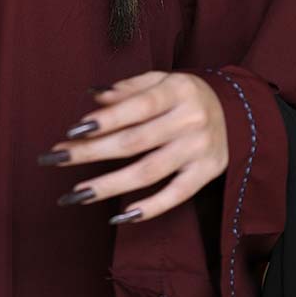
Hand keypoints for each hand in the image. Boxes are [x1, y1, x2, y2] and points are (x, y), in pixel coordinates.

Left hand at [38, 70, 228, 223]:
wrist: (239, 113)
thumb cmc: (185, 95)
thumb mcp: (161, 80)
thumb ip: (128, 88)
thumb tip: (93, 98)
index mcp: (177, 90)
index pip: (137, 107)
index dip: (105, 119)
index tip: (73, 131)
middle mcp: (189, 121)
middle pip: (134, 142)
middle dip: (92, 152)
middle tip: (57, 159)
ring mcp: (199, 150)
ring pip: (148, 172)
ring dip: (109, 185)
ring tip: (76, 193)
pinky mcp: (206, 174)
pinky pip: (176, 196)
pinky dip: (149, 208)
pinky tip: (120, 216)